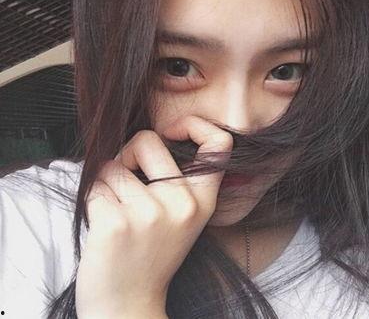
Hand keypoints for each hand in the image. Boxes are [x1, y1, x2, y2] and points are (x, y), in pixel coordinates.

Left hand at [75, 116, 231, 318]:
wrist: (128, 307)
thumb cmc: (151, 256)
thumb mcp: (181, 219)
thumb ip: (177, 181)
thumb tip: (148, 138)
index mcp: (202, 201)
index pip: (219, 144)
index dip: (194, 124)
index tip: (172, 131)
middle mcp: (181, 204)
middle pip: (147, 140)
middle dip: (128, 151)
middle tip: (126, 175)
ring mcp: (150, 213)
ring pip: (112, 166)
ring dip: (106, 184)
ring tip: (117, 213)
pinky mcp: (116, 223)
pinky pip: (93, 188)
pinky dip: (92, 201)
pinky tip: (103, 225)